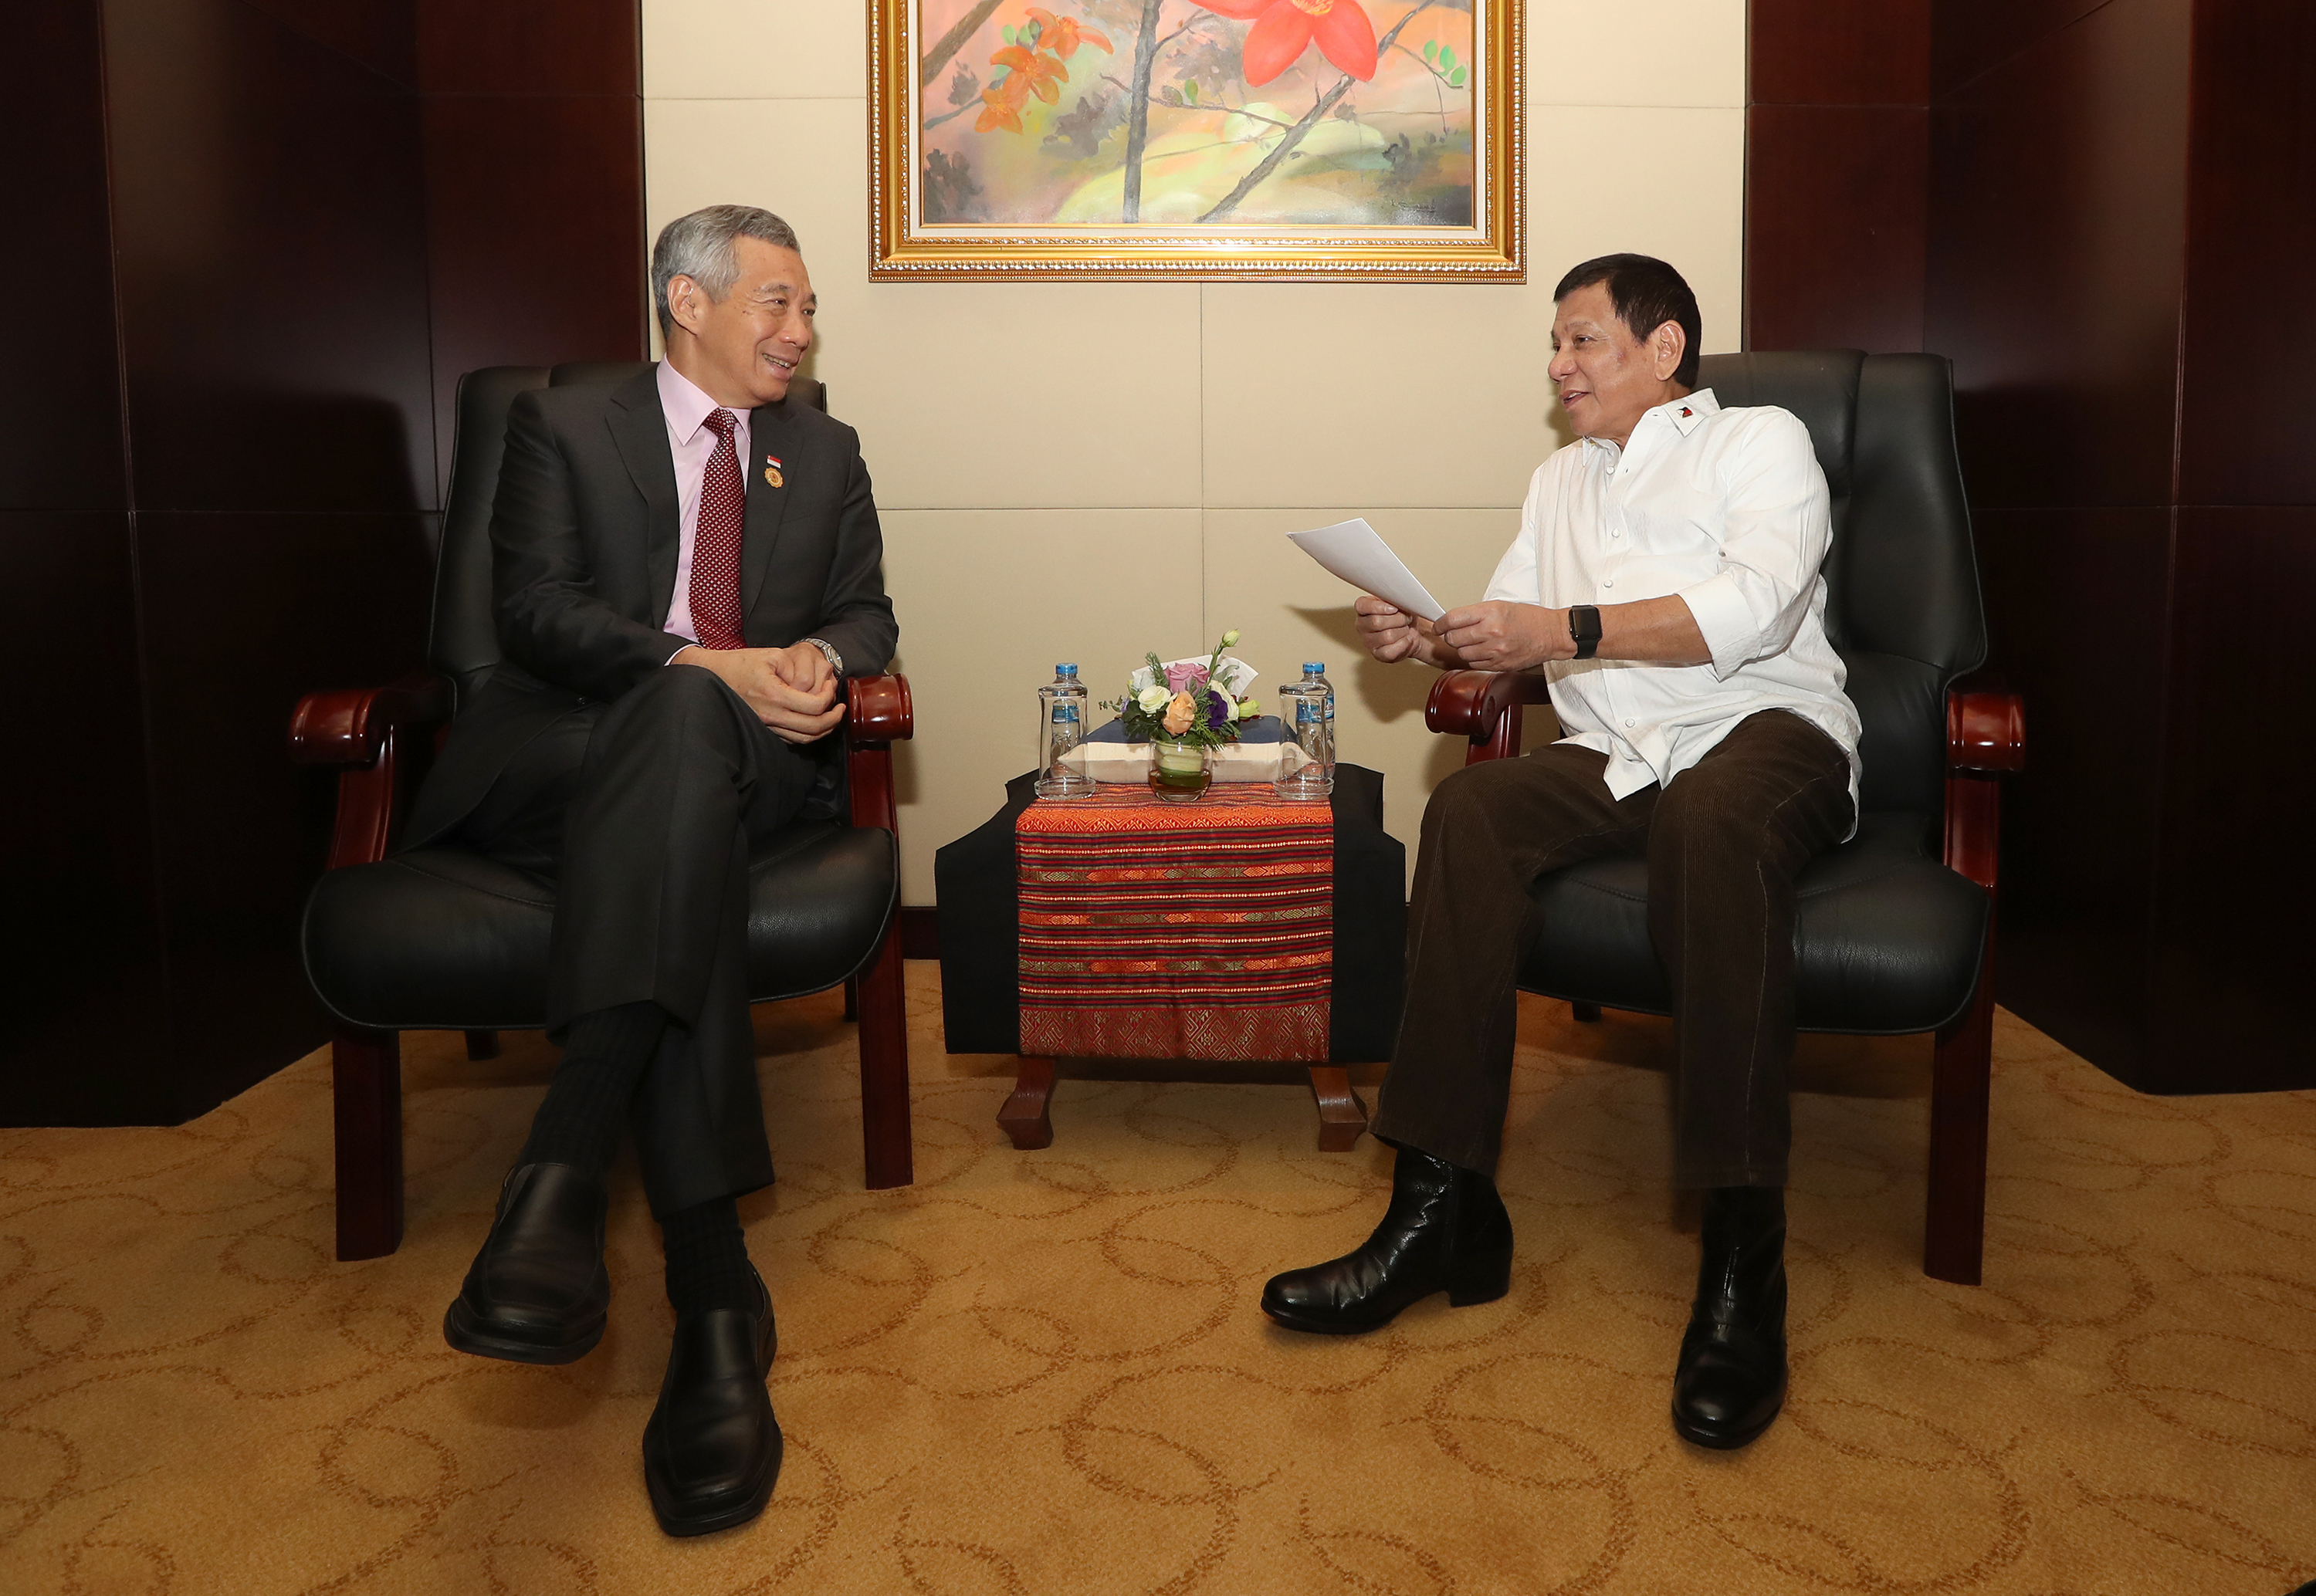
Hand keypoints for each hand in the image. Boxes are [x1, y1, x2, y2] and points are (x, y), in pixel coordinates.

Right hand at [673, 643, 846, 742]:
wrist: (712, 676)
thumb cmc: (741, 663)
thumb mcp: (771, 655)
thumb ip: (797, 669)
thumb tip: (817, 683)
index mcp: (774, 695)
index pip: (815, 707)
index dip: (829, 698)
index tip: (831, 687)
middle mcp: (771, 715)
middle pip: (814, 728)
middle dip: (833, 719)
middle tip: (841, 708)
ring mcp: (766, 725)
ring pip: (804, 739)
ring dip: (823, 729)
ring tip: (831, 715)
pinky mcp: (764, 729)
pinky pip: (792, 739)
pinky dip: (808, 733)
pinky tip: (813, 721)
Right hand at [1353, 595, 1425, 662]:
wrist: (1411, 632)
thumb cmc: (1402, 615)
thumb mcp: (1398, 602)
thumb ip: (1394, 598)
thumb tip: (1400, 598)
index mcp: (1363, 609)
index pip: (1361, 605)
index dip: (1379, 607)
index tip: (1394, 608)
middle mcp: (1362, 625)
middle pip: (1376, 622)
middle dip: (1398, 619)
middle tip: (1406, 618)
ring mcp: (1368, 641)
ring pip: (1387, 636)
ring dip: (1402, 631)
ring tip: (1406, 629)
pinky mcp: (1378, 655)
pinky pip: (1390, 651)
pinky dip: (1404, 644)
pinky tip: (1406, 639)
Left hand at [1435, 601, 1568, 671]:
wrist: (1551, 634)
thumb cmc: (1528, 618)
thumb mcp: (1500, 606)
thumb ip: (1475, 614)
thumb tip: (1451, 622)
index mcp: (1491, 613)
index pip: (1453, 619)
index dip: (1441, 624)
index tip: (1438, 626)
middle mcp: (1492, 631)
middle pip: (1453, 638)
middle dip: (1450, 636)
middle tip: (1455, 634)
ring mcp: (1496, 651)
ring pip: (1462, 654)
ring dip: (1462, 649)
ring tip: (1473, 643)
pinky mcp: (1500, 665)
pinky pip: (1474, 664)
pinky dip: (1474, 659)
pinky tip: (1483, 652)